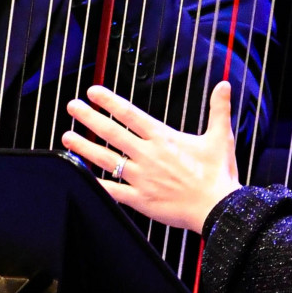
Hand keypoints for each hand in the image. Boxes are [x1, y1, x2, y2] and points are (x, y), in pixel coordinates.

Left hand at [63, 80, 240, 232]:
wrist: (218, 208)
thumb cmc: (219, 173)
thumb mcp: (220, 137)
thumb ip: (218, 109)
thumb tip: (225, 84)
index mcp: (163, 138)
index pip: (130, 114)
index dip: (109, 101)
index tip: (92, 92)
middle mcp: (148, 155)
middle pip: (112, 132)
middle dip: (89, 118)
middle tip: (72, 106)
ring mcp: (142, 178)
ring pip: (106, 159)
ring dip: (84, 147)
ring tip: (66, 137)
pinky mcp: (140, 200)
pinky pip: (113, 191)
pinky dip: (96, 183)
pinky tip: (80, 176)